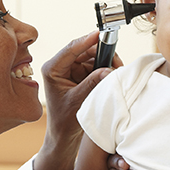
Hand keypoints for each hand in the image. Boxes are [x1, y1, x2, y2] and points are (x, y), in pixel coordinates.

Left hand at [34, 32, 118, 169]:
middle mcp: (60, 66)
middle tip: (116, 62)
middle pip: (84, 50)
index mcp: (52, 69)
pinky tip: (112, 76)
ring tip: (116, 72)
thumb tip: (108, 70)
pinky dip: (105, 69)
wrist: (63, 135)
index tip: (100, 34)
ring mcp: (71, 70)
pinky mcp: (80, 75)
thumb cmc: (64, 121)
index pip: (70, 49)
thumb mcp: (78, 101)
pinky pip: (95, 66)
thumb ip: (92, 84)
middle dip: (101, 54)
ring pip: (92, 57)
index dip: (86, 40)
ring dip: (105, 62)